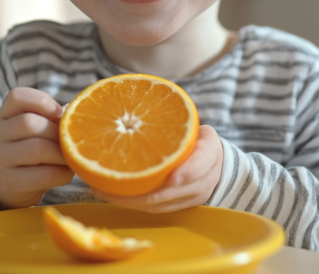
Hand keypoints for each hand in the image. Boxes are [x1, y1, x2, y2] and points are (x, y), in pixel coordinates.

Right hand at [0, 87, 73, 210]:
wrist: (8, 186)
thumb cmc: (31, 151)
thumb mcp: (36, 131)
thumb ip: (54, 118)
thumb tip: (80, 108)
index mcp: (5, 116)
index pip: (17, 96)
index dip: (43, 102)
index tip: (58, 114)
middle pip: (30, 123)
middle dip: (57, 133)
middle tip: (70, 142)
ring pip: (38, 149)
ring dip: (63, 154)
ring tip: (71, 158)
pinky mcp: (9, 183)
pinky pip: (44, 174)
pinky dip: (62, 173)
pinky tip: (65, 173)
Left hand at [92, 125, 223, 212]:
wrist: (218, 165)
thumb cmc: (199, 140)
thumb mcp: (194, 126)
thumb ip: (174, 123)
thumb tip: (134, 110)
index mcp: (210, 155)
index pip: (200, 165)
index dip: (186, 172)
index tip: (171, 177)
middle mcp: (203, 182)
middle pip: (171, 193)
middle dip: (138, 192)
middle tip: (109, 182)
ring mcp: (192, 198)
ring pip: (158, 205)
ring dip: (128, 201)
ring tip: (100, 189)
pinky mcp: (179, 208)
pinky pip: (154, 210)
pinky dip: (132, 204)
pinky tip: (111, 195)